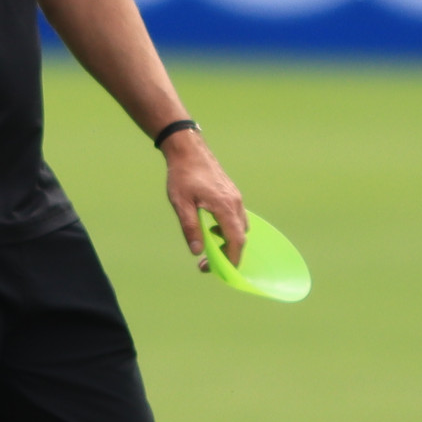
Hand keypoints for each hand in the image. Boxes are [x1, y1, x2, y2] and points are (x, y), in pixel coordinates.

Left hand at [165, 133, 247, 272]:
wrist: (188, 150)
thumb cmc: (182, 175)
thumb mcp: (181, 204)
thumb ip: (190, 228)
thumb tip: (197, 252)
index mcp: (224, 206)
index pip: (236, 240)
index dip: (232, 259)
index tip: (221, 271)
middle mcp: (235, 203)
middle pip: (240, 237)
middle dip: (227, 254)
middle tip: (206, 264)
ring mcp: (235, 198)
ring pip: (239, 227)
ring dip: (227, 241)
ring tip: (207, 246)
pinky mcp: (232, 195)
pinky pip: (236, 218)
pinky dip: (227, 229)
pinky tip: (210, 228)